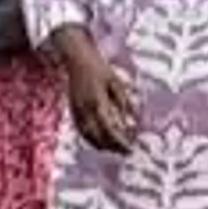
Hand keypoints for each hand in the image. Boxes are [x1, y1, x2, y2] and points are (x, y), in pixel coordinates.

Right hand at [60, 42, 138, 156]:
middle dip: (112, 147)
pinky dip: (91, 139)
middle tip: (125, 150)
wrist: (76, 58)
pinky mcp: (73, 110)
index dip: (120, 142)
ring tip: (115, 148)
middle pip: (98, 137)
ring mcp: (77, 111)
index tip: (131, 148)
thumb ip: (124, 102)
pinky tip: (100, 141)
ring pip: (88, 137)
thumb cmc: (98, 68)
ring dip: (102, 146)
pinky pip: (81, 130)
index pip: (109, 130)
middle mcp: (85, 110)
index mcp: (97, 102)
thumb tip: (134, 121)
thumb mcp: (116, 82)